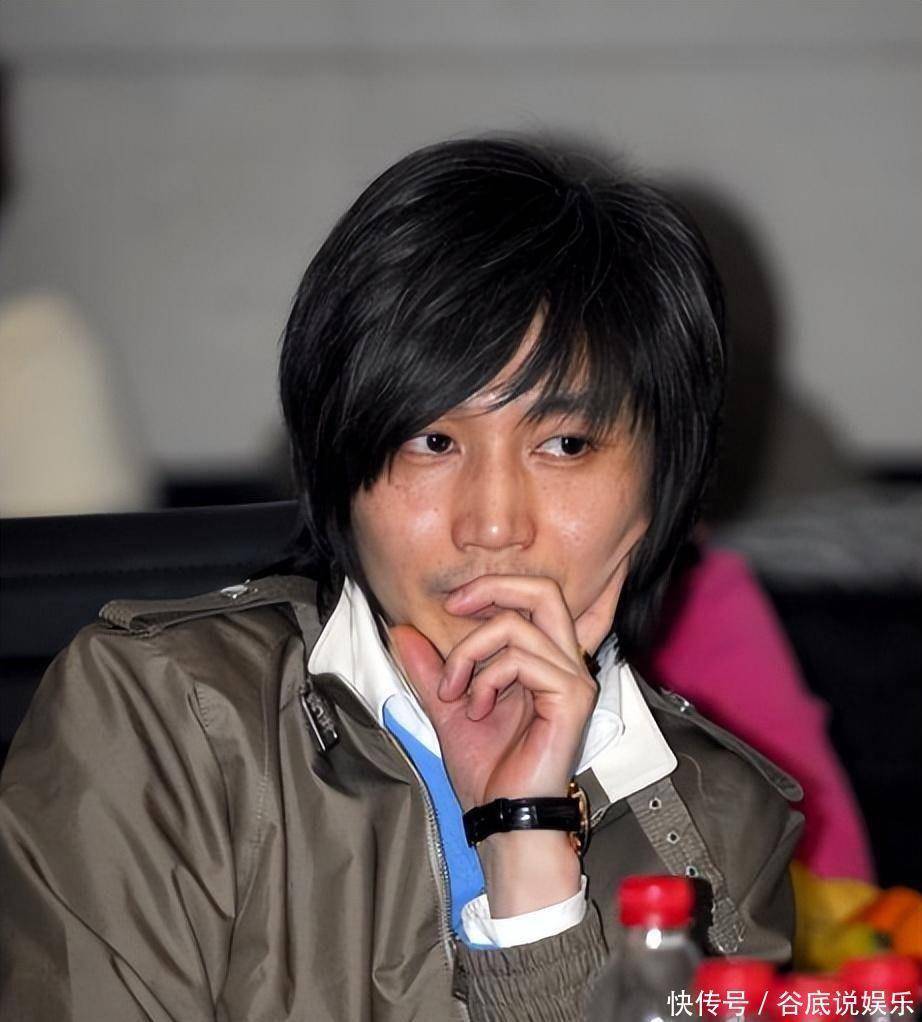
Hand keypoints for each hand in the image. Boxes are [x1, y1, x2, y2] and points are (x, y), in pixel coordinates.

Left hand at [389, 567, 625, 914]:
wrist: (502, 815)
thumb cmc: (490, 771)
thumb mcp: (448, 706)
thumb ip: (430, 668)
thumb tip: (403, 630)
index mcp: (543, 660)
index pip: (532, 596)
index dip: (491, 587)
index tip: (451, 605)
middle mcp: (565, 663)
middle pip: (543, 591)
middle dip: (492, 588)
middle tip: (455, 606)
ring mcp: (572, 679)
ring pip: (517, 626)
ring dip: (469, 653)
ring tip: (454, 691)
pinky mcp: (571, 697)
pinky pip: (522, 659)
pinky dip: (487, 678)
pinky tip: (477, 708)